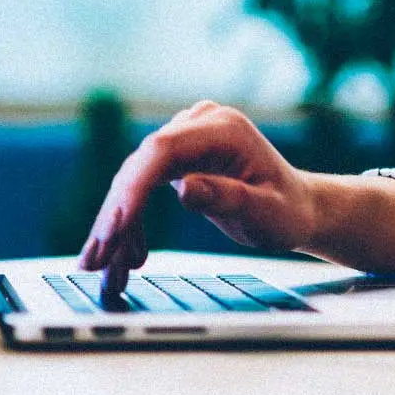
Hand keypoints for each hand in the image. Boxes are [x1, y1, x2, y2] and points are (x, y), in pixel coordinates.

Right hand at [78, 101, 323, 301]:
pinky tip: (126, 257)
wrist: (298, 208)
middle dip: (115, 217)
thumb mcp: (266, 212)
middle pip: (141, 166)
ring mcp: (187, 138)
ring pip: (135, 180)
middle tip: (95, 261)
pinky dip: (131, 224)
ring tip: (103, 269)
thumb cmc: (288, 210)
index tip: (115, 227)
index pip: (163, 150)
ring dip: (116, 227)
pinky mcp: (178, 157)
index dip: (134, 188)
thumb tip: (184, 188)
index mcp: (224, 129)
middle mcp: (200, 124)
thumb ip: (228, 198)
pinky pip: (142, 188)